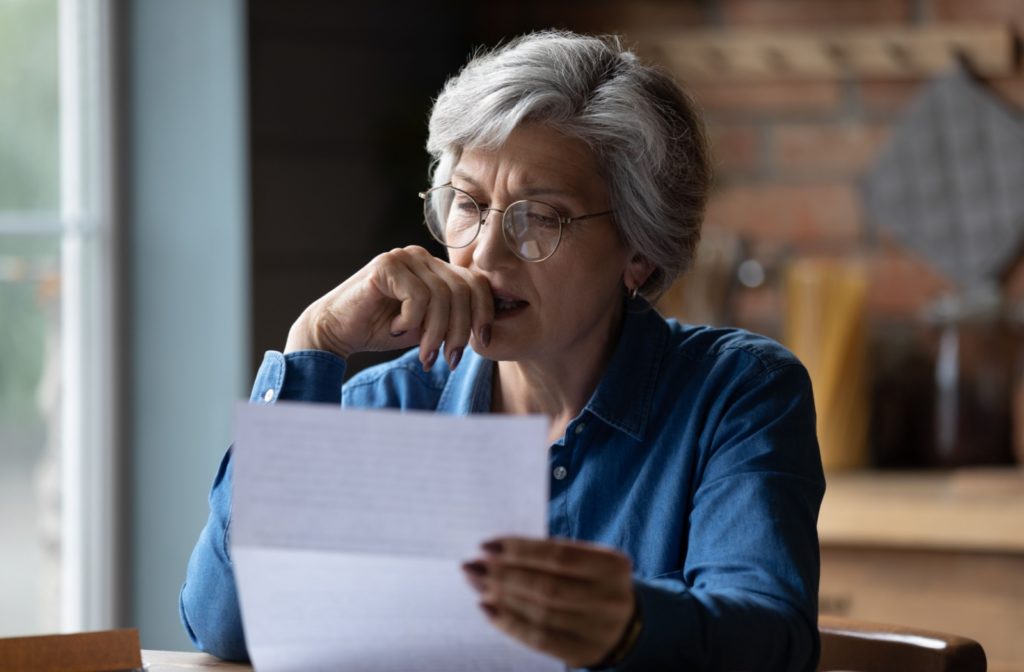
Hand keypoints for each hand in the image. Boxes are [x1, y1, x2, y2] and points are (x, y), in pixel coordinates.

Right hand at [284, 246, 493, 369]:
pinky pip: (418, 297)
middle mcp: (422, 257)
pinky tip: (395, 328)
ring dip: (435, 333)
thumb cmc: (381, 330)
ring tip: (424, 354)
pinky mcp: (385, 266)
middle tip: (448, 359)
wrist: (335, 332)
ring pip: (442, 296)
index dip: (484, 314)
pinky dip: (411, 321)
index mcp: (436, 267)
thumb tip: (489, 331)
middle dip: (460, 331)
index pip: (476, 283)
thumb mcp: (428, 327)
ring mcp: (403, 257)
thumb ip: (454, 320)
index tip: (483, 343)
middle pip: (463, 290)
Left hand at [462, 536, 635, 667]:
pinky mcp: (584, 652)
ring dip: (502, 598)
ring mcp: (600, 629)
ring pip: (540, 614)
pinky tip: (488, 610)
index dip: (519, 550)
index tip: (485, 545)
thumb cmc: (591, 582)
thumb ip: (549, 556)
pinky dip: (509, 623)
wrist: (625, 624)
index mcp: (612, 565)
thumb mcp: (585, 562)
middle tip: (472, 566)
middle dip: (503, 575)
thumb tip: (493, 552)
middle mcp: (610, 598)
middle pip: (546, 586)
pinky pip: (539, 639)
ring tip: (476, 585)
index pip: (558, 554)